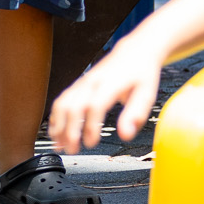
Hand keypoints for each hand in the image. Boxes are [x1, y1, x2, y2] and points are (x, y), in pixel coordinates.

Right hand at [49, 44, 164, 152]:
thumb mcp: (147, 94)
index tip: (91, 143)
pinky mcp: (78, 84)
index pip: (95, 106)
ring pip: (63, 103)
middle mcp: (93, 81)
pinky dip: (56, 117)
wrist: (134, 52)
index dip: (90, 126)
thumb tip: (125, 135)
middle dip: (69, 130)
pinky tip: (56, 132)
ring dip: (58, 126)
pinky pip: (61, 100)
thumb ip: (136, 115)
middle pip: (74, 106)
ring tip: (60, 145)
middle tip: (72, 150)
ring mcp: (83, 82)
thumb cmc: (141, 75)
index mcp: (112, 83)